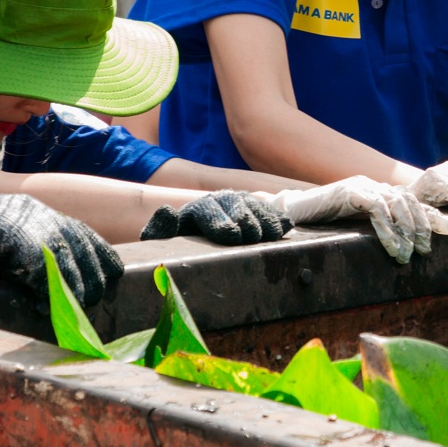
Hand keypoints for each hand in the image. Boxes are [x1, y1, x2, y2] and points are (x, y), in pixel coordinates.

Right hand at [0, 195, 123, 306]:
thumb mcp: (5, 243)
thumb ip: (29, 254)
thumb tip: (54, 282)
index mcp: (36, 212)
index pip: (82, 232)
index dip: (99, 255)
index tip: (111, 276)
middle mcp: (35, 212)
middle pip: (81, 244)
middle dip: (92, 274)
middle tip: (92, 300)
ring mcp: (22, 220)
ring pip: (66, 255)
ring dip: (75, 285)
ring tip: (76, 308)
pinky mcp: (9, 233)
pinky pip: (39, 263)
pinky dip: (47, 287)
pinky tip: (46, 305)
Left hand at [139, 190, 291, 245]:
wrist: (188, 237)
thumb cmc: (175, 246)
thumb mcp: (161, 240)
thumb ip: (161, 228)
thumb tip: (167, 210)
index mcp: (194, 209)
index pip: (207, 209)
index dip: (221, 222)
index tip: (232, 236)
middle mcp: (216, 201)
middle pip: (233, 204)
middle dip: (245, 220)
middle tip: (253, 237)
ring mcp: (235, 202)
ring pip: (252, 204)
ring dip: (264, 218)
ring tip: (272, 234)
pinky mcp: (251, 208)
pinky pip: (265, 208)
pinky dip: (276, 216)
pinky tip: (286, 226)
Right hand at [267, 178, 447, 263]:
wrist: (292, 214)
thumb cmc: (325, 226)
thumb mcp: (360, 230)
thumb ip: (382, 232)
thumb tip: (408, 254)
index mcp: (383, 195)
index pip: (416, 204)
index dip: (435, 217)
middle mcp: (377, 188)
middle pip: (412, 202)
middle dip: (426, 225)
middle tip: (428, 250)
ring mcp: (364, 187)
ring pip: (398, 204)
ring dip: (407, 231)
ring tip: (410, 255)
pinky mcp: (350, 191)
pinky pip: (376, 208)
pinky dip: (388, 230)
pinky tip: (393, 249)